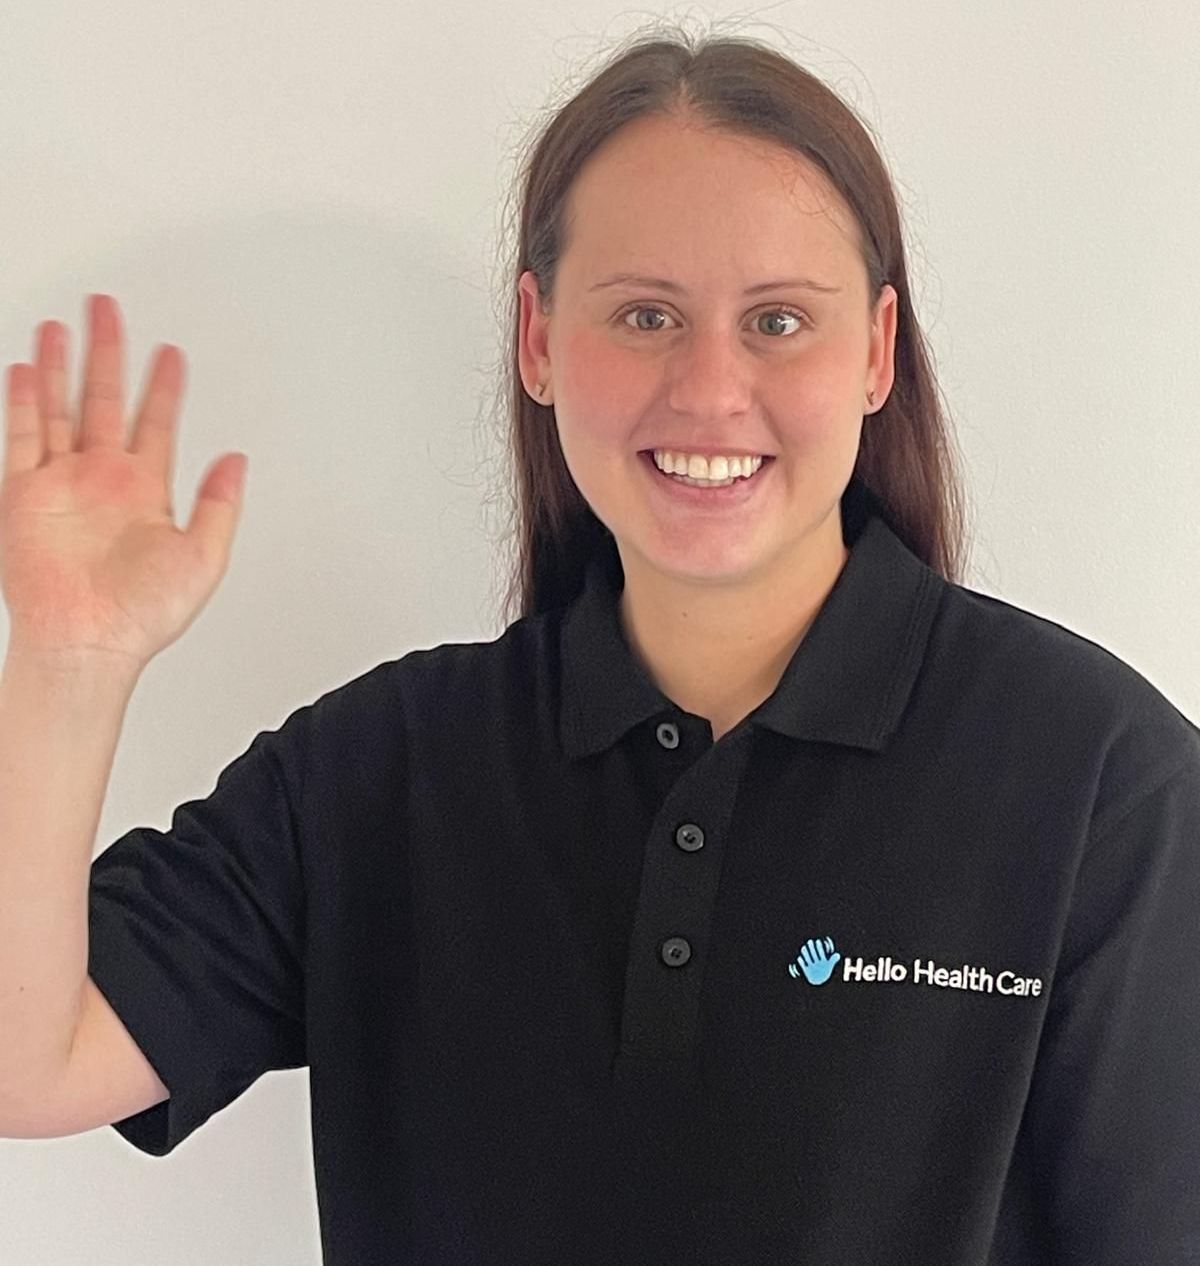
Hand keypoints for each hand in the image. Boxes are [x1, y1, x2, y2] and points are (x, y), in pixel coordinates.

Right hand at [0, 294, 247, 669]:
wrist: (88, 641)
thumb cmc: (142, 614)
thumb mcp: (204, 558)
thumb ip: (220, 505)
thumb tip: (237, 461)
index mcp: (145, 491)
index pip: (156, 423)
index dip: (165, 386)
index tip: (173, 353)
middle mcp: (102, 481)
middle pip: (104, 399)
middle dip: (108, 353)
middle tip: (110, 309)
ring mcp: (61, 484)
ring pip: (59, 408)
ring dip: (59, 366)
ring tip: (63, 326)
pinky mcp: (23, 495)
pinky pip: (21, 438)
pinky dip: (23, 403)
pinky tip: (26, 370)